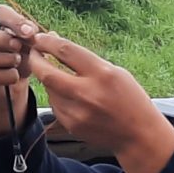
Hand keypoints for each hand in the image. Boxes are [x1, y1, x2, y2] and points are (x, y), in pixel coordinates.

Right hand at [0, 8, 35, 134]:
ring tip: (17, 61)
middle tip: (18, 46)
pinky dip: (8, 76)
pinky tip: (14, 75)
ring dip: (5, 58)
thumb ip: (28, 33)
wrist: (10, 84)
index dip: (14, 21)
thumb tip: (30, 33)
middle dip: (0, 39)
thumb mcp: (24, 40)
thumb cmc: (16, 53)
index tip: (31, 32)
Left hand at [25, 30, 173, 172]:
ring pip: (49, 89)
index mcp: (102, 74)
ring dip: (49, 79)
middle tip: (34, 53)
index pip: (66, 51)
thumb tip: (56, 42)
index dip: (48, 42)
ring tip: (60, 75)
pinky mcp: (72, 125)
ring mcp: (78, 112)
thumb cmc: (129, 97)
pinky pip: (55, 105)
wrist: (139, 134)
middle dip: (35, 60)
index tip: (40, 38)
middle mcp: (87, 93)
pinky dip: (58, 96)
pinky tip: (71, 96)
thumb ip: (86, 60)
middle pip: (47, 73)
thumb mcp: (115, 72)